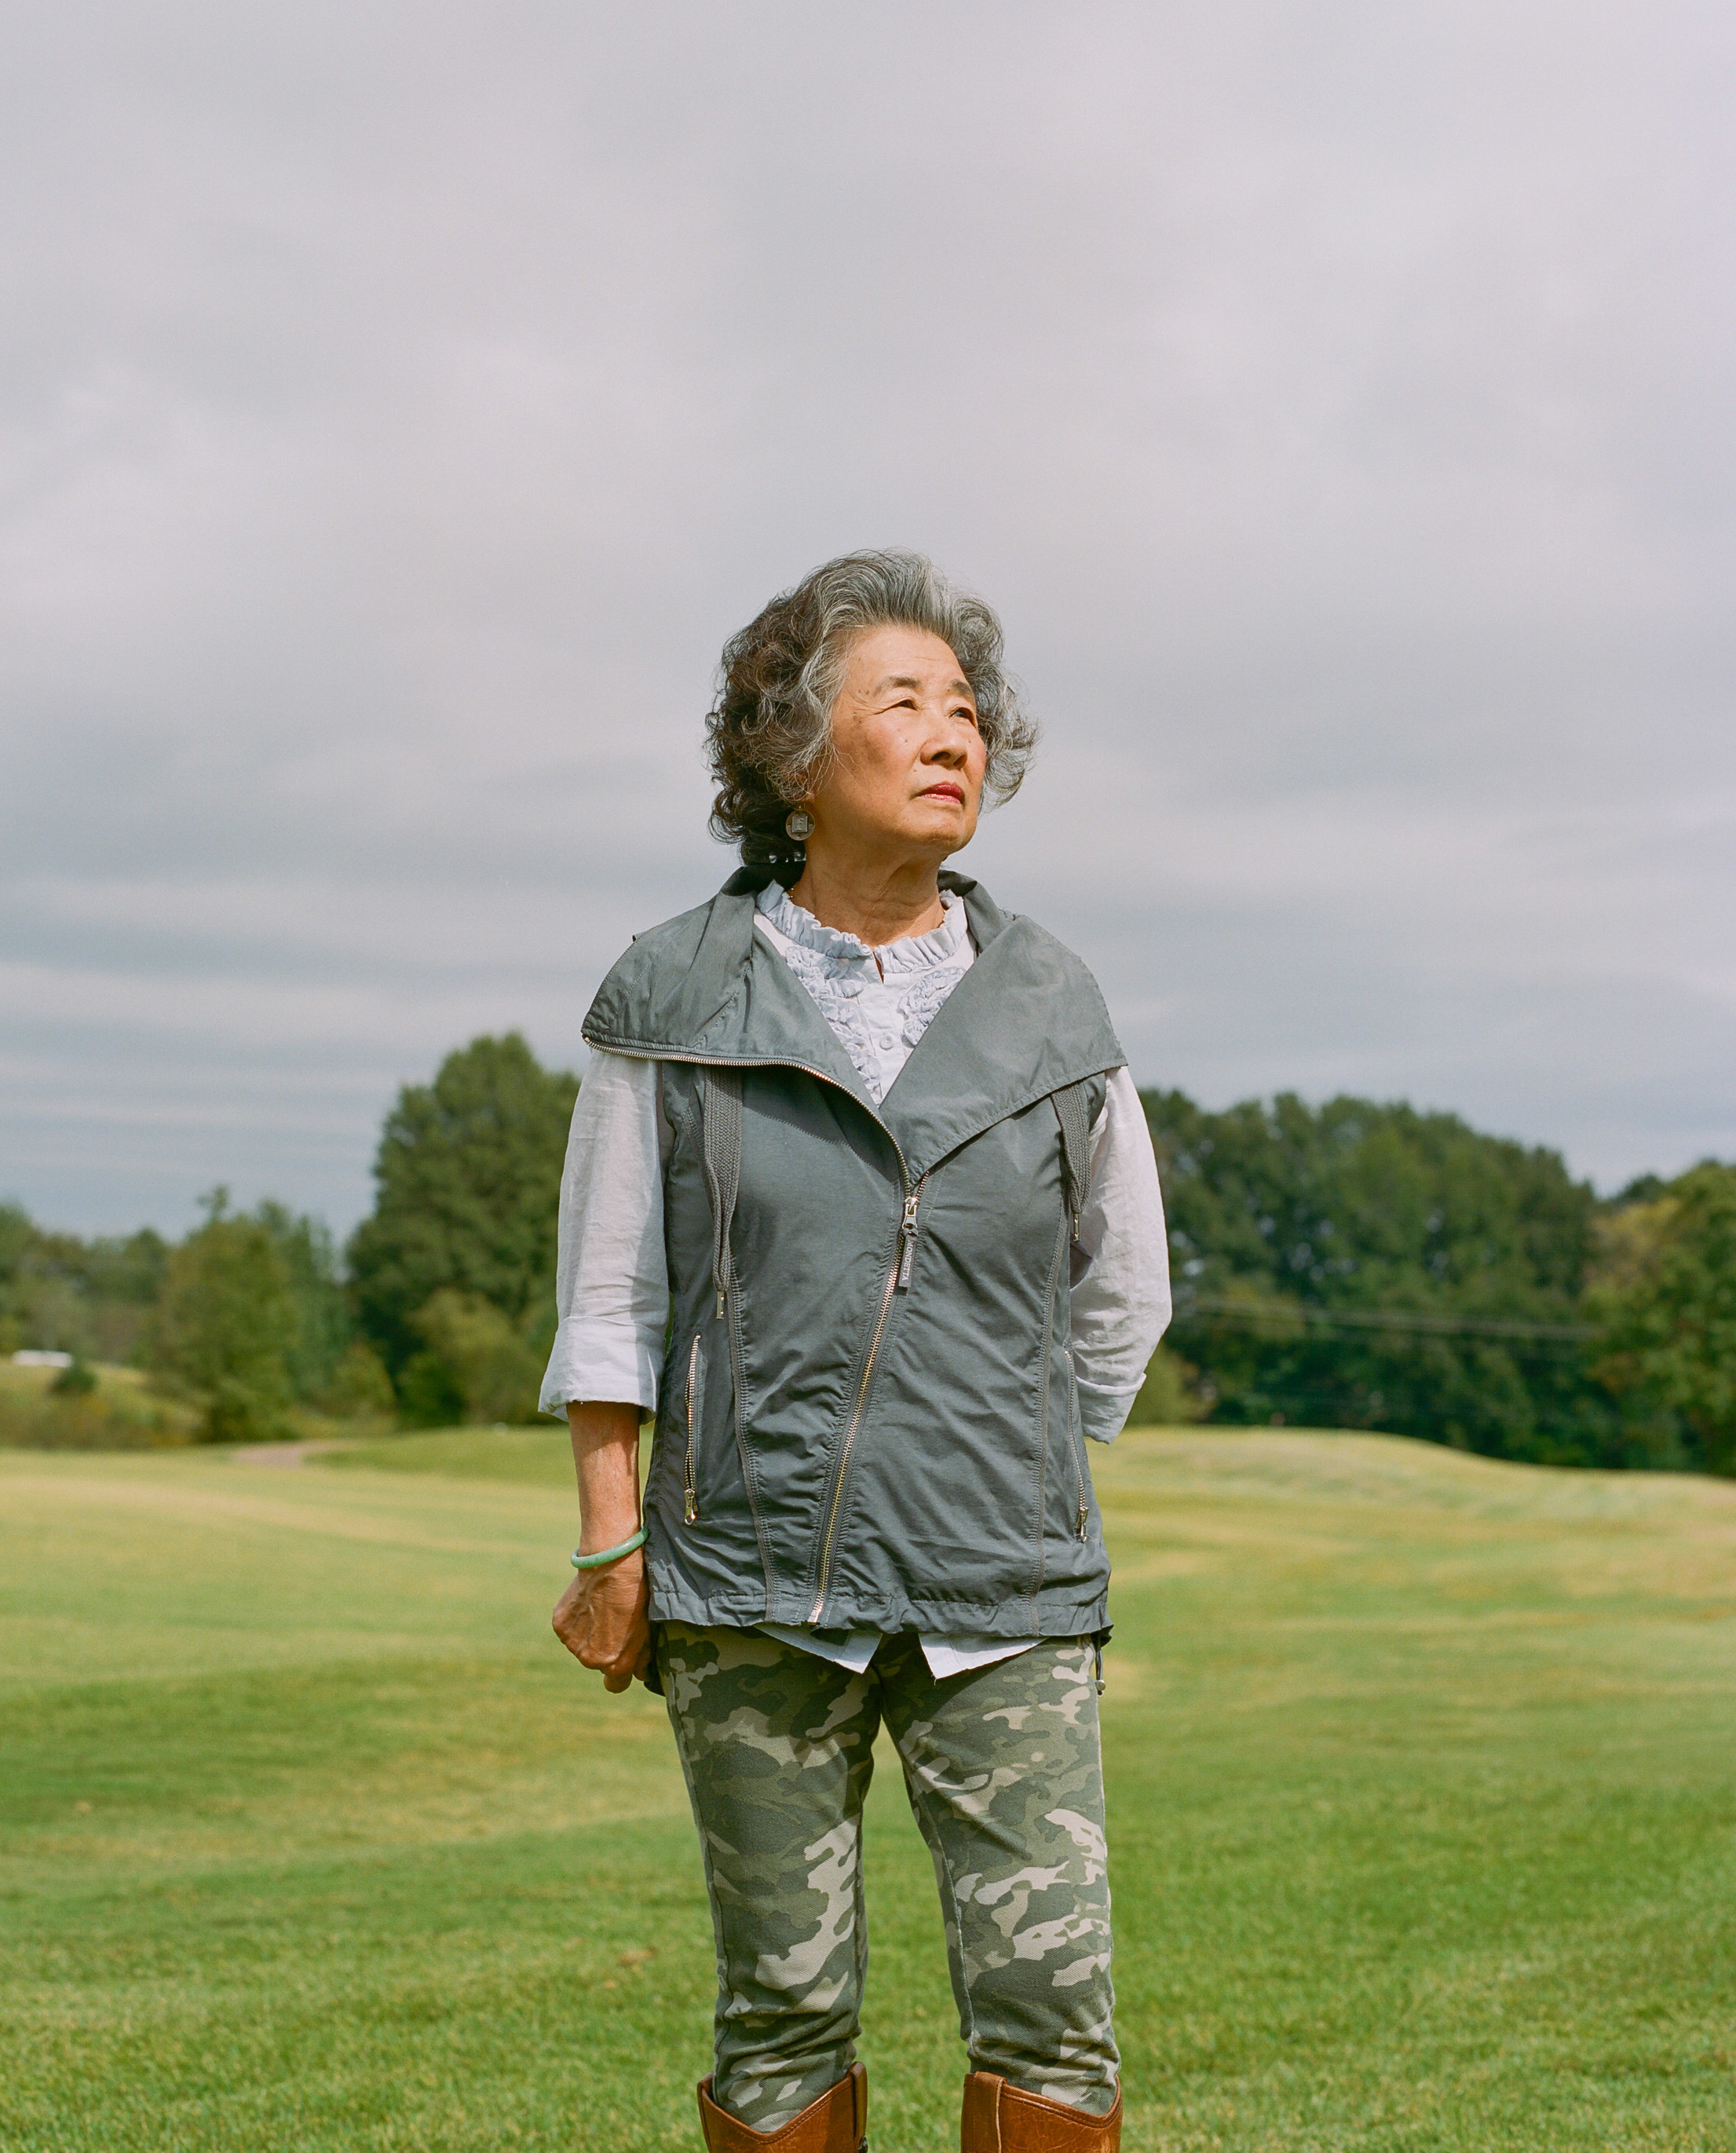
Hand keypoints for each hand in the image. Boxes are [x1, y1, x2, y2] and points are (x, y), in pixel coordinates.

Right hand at [552, 1549, 650, 1692]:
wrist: (611, 1566)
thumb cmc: (635, 1596)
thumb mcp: (648, 1629)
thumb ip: (643, 1657)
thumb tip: (641, 1674)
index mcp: (614, 1665)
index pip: (616, 1686)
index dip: (622, 1673)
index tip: (624, 1657)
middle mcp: (590, 1660)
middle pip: (597, 1662)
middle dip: (605, 1648)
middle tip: (614, 1622)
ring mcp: (572, 1644)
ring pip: (581, 1645)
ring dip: (589, 1634)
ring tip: (601, 1608)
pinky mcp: (560, 1625)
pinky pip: (569, 1629)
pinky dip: (577, 1619)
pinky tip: (588, 1601)